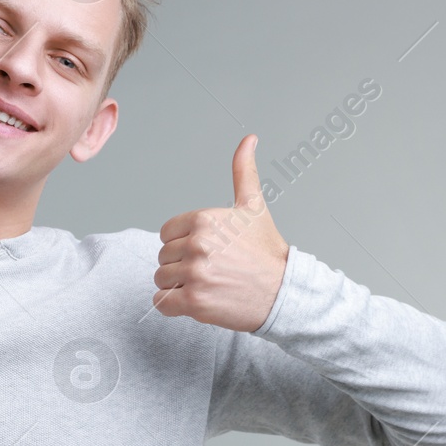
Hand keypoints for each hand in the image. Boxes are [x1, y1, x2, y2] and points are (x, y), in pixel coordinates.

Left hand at [152, 135, 288, 331]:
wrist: (285, 293)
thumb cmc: (266, 252)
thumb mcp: (253, 207)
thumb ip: (243, 172)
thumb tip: (249, 139)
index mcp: (203, 220)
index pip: (167, 233)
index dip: (184, 243)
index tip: (209, 250)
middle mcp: (197, 245)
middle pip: (163, 257)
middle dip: (182, 265)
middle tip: (213, 270)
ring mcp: (195, 274)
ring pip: (161, 279)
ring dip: (178, 286)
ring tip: (209, 284)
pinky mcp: (194, 302)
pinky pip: (161, 303)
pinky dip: (173, 305)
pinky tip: (198, 301)